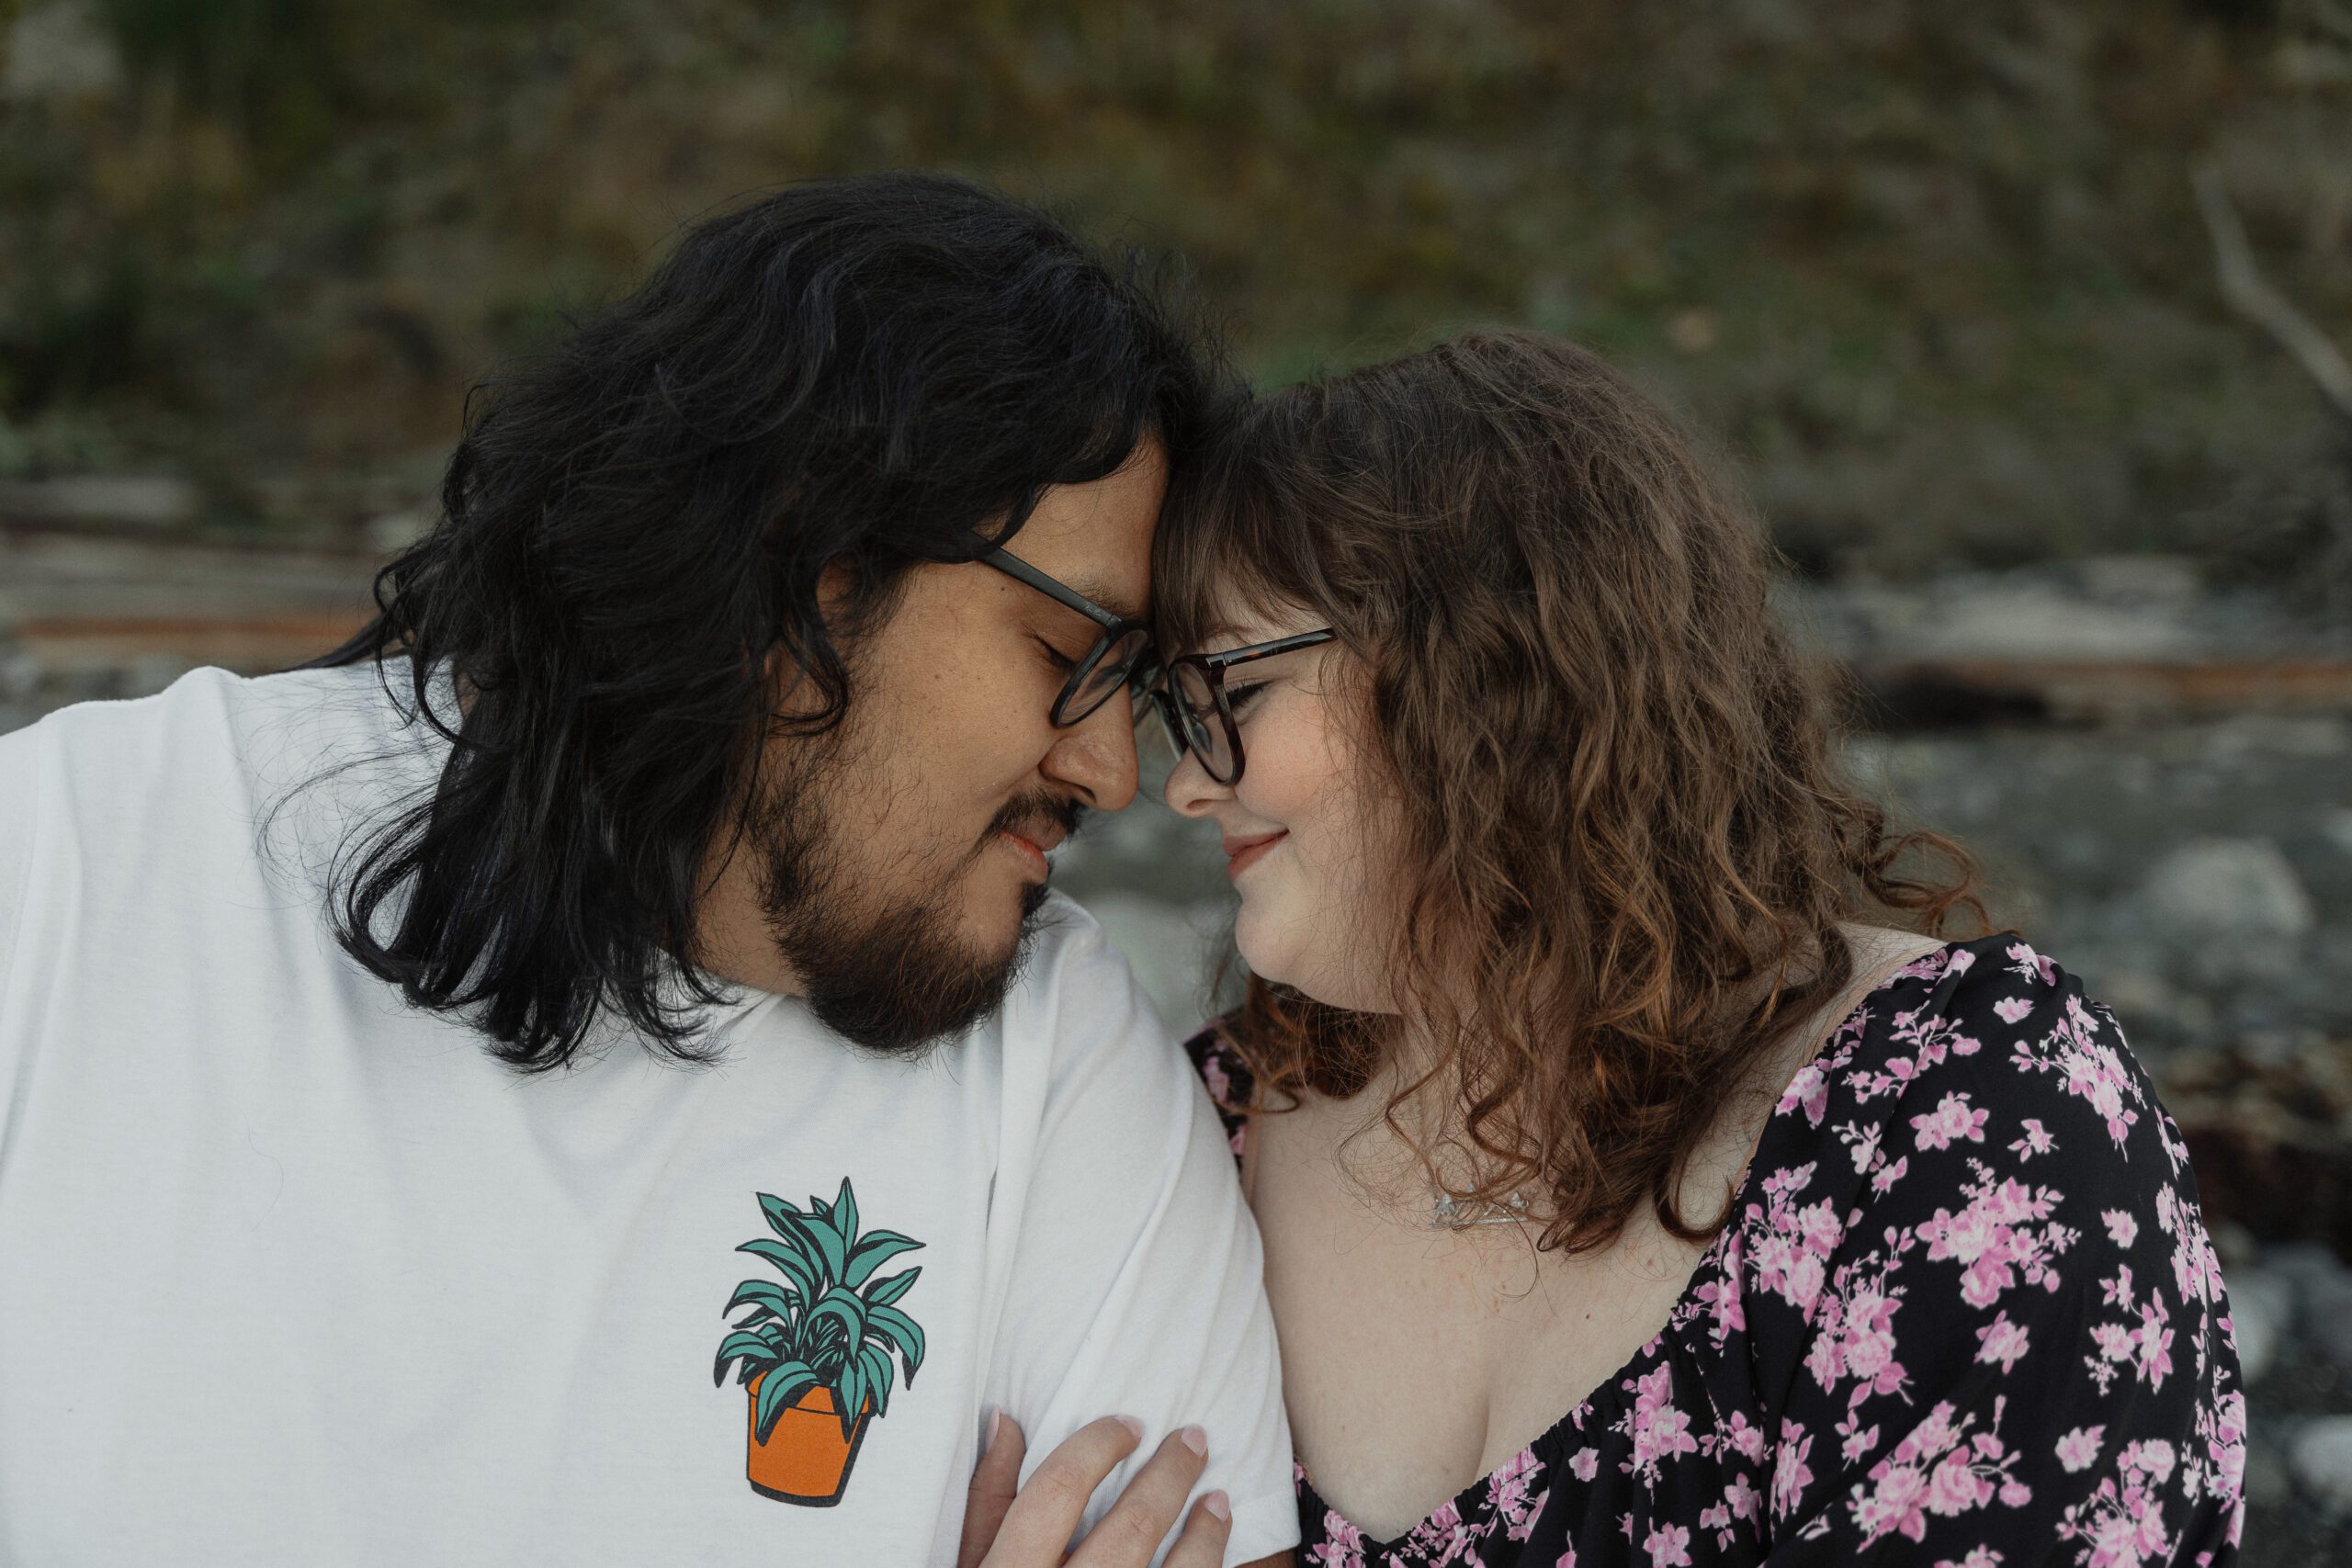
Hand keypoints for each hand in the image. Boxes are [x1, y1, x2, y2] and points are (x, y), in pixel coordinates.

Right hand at [956, 1412, 1233, 1567]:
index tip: (1130, 1425)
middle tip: (1195, 1438)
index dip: (1099, 1445)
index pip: (1057, 1491)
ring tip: (1217, 1499)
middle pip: (1131, 1528)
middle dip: (1171, 1474)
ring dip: (1206, 1534)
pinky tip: (1216, 1557)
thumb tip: (1008, 1420)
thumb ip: (987, 1503)